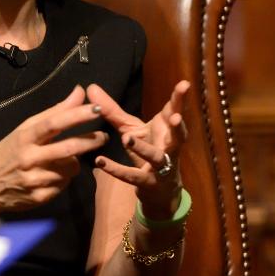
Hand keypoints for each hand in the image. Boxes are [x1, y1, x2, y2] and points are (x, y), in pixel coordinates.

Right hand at [0, 85, 107, 214]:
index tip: (97, 108)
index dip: (78, 115)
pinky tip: (53, 174)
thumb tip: (79, 92)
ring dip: (74, 162)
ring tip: (65, 159)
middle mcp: (30, 158)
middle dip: (90, 141)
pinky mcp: (40, 197)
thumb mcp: (24, 129)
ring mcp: (35, 180)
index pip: (54, 123)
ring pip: (70, 168)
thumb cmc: (7, 152)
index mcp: (24, 137)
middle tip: (102, 136)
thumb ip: (54, 112)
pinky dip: (64, 177)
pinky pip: (64, 184)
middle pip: (69, 148)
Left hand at [86, 80, 189, 218]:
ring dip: (143, 149)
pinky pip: (132, 176)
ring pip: (156, 157)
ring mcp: (161, 167)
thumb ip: (112, 110)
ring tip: (127, 139)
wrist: (158, 191)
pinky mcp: (147, 183)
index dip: (179, 99)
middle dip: (177, 125)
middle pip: (177, 135)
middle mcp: (168, 147)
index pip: (174, 111)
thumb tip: (90, 87)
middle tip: (175, 117)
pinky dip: (116, 169)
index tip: (184, 84)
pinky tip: (100, 162)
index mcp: (166, 130)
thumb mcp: (130, 129)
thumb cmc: (147, 153)